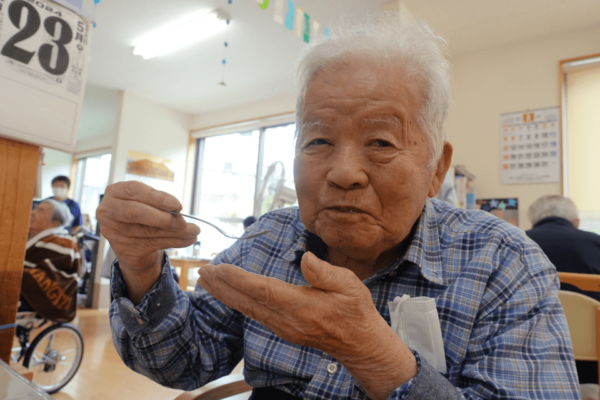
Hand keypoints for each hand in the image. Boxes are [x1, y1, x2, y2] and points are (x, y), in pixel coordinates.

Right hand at [96, 181, 199, 302]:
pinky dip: (175, 242)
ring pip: (148, 232)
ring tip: (194, 231)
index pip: (134, 190)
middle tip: (182, 222)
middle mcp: (108, 211)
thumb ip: (159, 204)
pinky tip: (189, 239)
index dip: (156, 197)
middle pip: (134, 213)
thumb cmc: (143, 213)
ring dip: (176, 233)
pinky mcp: (123, 249)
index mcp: (115, 192)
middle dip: (161, 218)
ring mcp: (113, 232)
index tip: (176, 204)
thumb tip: (177, 211)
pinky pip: (153, 244)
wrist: (133, 240)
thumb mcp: (149, 203)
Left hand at [198, 252, 416, 399]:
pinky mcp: (284, 330)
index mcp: (300, 306)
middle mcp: (287, 320)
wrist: (361, 344)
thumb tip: (305, 259)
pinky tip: (230, 294)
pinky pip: (255, 314)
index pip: (263, 290)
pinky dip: (238, 302)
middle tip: (202, 270)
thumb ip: (325, 272)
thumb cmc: (356, 311)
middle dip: (222, 286)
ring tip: (207, 280)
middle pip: (247, 302)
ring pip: (248, 309)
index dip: (239, 279)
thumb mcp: (349, 286)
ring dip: (225, 294)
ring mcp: (283, 327)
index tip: (220, 268)